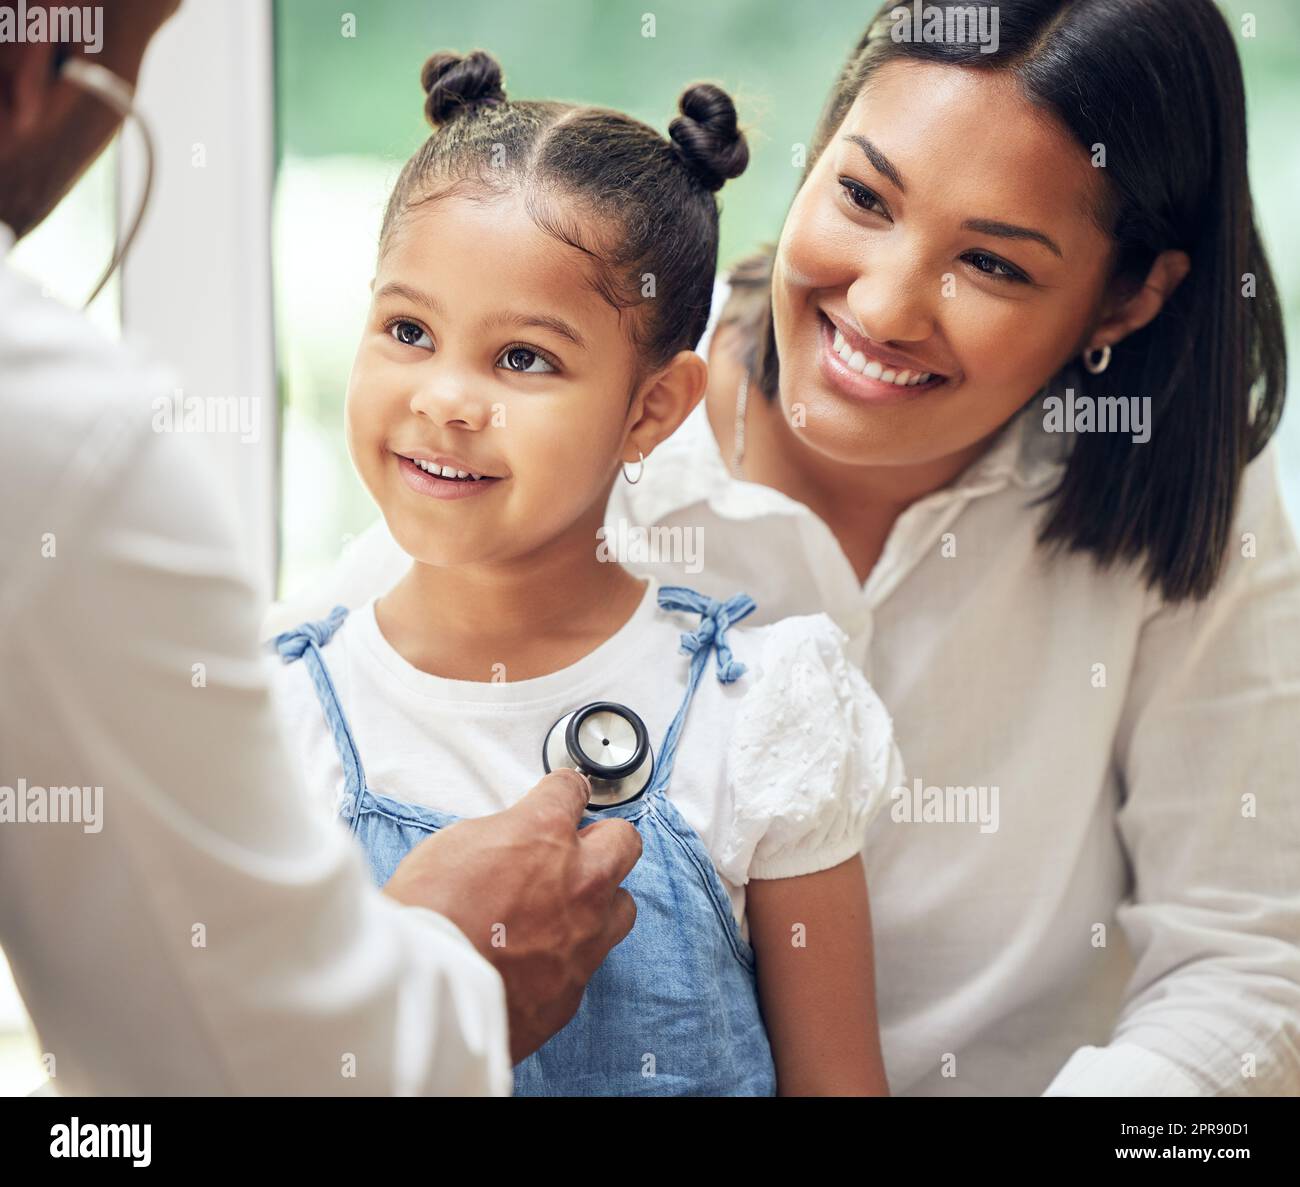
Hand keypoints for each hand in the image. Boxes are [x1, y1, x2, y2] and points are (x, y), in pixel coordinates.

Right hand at [382, 768, 640, 1062]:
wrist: (424, 993)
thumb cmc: (427, 916)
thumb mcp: (455, 844)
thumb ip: (502, 836)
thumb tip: (514, 842)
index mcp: (545, 835)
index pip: (572, 791)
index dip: (565, 792)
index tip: (566, 796)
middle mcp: (580, 881)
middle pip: (624, 840)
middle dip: (604, 839)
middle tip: (579, 849)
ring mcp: (585, 936)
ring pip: (622, 906)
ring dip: (600, 901)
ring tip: (567, 909)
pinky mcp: (576, 986)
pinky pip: (590, 960)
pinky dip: (571, 954)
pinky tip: (540, 958)